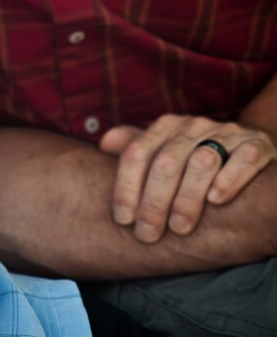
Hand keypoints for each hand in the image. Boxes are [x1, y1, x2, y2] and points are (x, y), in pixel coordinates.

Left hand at [100, 114, 276, 242]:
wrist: (248, 143)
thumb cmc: (196, 152)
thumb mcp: (166, 146)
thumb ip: (136, 145)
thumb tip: (104, 144)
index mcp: (167, 126)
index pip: (137, 153)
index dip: (126, 186)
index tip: (123, 220)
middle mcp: (193, 126)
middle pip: (167, 161)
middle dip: (154, 201)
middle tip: (148, 234)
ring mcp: (226, 133)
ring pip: (202, 160)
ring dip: (188, 196)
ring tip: (180, 227)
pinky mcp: (256, 145)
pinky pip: (244, 158)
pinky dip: (230, 179)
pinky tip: (217, 200)